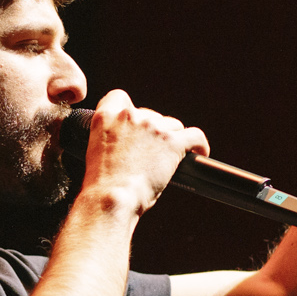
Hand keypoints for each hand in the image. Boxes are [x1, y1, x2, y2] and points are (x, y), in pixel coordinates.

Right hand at [78, 89, 208, 214]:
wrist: (111, 198)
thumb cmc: (102, 185)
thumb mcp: (96, 152)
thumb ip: (112, 139)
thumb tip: (132, 145)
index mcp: (106, 117)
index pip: (119, 97)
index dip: (129, 110)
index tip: (134, 125)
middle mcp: (129, 116)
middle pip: (151, 114)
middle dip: (154, 130)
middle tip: (152, 153)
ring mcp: (153, 127)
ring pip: (173, 125)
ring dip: (172, 139)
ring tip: (170, 158)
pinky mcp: (172, 142)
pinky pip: (195, 136)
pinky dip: (199, 144)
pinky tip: (199, 153)